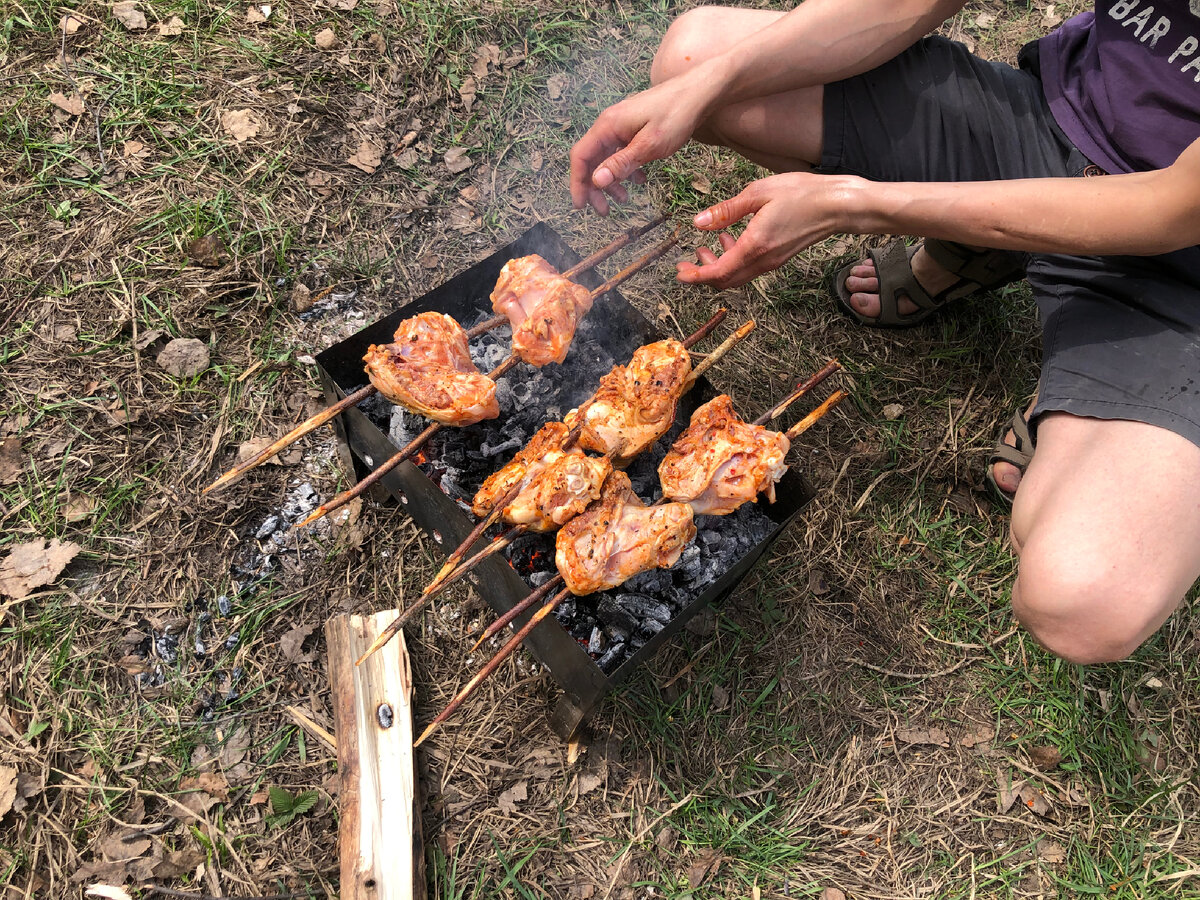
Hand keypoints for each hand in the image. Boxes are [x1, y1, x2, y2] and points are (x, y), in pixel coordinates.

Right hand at [569, 78, 714, 214]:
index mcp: (608, 125)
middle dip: (594, 187)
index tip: (580, 206)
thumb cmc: (676, 116)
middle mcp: (610, 123)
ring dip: (612, 181)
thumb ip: (621, 163)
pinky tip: (639, 180)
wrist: (699, 93)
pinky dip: (626, 169)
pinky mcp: (634, 127)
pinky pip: (621, 151)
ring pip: (607, 157)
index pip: (581, 157)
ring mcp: (622, 124)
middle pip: (591, 159)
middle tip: (604, 211)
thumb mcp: (649, 145)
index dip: (578, 183)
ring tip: (623, 200)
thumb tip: (596, 181)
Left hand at [676, 172, 859, 288]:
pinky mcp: (778, 257)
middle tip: (686, 262)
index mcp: (755, 246)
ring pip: (737, 276)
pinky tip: (728, 239)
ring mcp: (772, 261)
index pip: (718, 273)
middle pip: (725, 281)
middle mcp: (763, 260)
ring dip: (717, 267)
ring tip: (704, 248)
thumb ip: (726, 211)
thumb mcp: (758, 193)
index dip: (696, 276)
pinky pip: (749, 267)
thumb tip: (698, 223)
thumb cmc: (802, 194)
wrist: (837, 205)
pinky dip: (732, 260)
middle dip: (702, 274)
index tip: (679, 271)